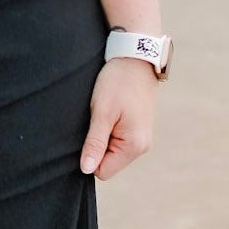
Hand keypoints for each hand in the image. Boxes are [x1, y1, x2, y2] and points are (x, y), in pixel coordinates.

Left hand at [79, 57, 157, 179]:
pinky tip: (109, 111)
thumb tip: (87, 169)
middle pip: (108, 161)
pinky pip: (117, 139)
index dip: (90, 154)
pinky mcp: (138, 128)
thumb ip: (95, 143)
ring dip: (102, 134)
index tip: (88, 132)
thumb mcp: (102, 112)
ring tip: (103, 113)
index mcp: (134, 146)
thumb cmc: (118, 83)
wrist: (135, 58)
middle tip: (95, 119)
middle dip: (96, 144)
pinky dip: (109, 128)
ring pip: (112, 150)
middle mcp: (142, 147)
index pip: (103, 170)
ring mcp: (141, 138)